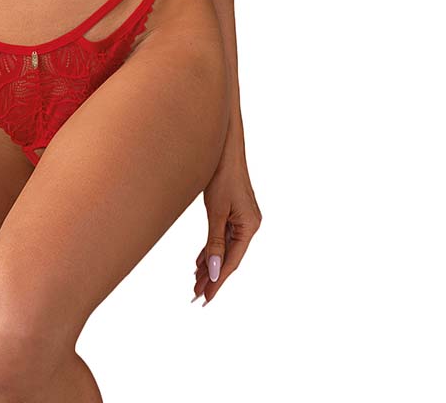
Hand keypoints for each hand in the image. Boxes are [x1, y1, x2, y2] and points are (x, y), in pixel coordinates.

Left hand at [191, 146, 261, 305]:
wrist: (224, 147)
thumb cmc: (221, 175)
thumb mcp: (216, 211)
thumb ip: (215, 242)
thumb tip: (214, 271)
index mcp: (250, 226)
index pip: (232, 261)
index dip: (218, 281)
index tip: (206, 298)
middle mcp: (250, 225)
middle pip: (229, 257)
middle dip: (212, 276)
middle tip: (196, 295)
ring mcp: (243, 219)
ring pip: (225, 248)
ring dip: (210, 264)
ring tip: (195, 282)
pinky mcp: (235, 212)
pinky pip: (223, 237)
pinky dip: (211, 249)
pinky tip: (201, 261)